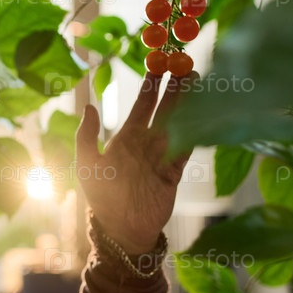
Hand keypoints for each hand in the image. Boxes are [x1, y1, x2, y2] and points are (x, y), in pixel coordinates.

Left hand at [75, 73, 192, 254]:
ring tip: (199, 80)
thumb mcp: (87, 164)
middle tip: (185, 63)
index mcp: (126, 138)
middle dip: (174, 87)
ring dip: (188, 103)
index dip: (150, 85)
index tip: (158, 64)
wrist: (123, 228)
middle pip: (164, 108)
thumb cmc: (102, 197)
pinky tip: (205, 113)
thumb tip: (90, 106)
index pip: (142, 105)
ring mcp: (162, 156)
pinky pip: (188, 146)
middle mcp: (146, 143)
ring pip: (179, 123)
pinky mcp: (175, 170)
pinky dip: (196, 130)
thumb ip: (87, 136)